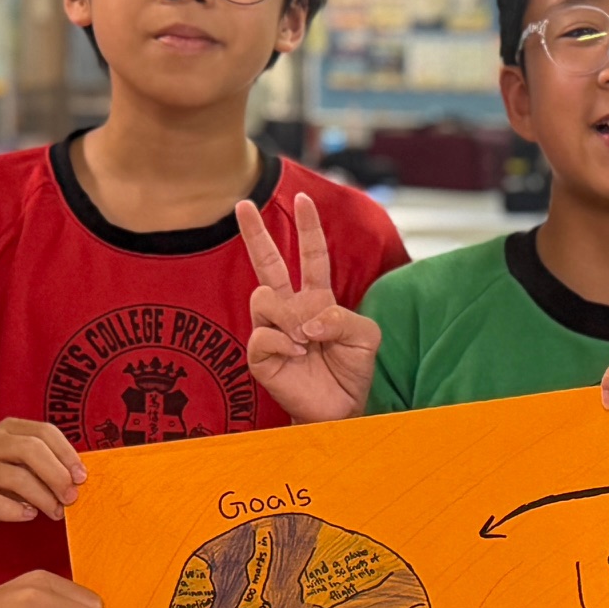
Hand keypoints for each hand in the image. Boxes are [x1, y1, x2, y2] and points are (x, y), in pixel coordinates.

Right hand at [0, 418, 85, 537]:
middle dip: (57, 475)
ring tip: (56, 512)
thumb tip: (80, 479)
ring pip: (16, 477)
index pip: (44, 431)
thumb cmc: (8, 484)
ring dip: (43, 498)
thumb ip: (51, 466)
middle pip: (30, 449)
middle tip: (71, 497)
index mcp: (9, 428)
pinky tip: (29, 515)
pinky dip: (17, 511)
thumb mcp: (29, 468)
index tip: (82, 477)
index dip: (67, 453)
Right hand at [240, 194, 378, 422]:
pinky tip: (296, 356)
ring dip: (291, 317)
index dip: (308, 227)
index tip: (303, 198)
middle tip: (243, 204)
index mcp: (317, 298)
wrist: (341, 408)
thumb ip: (342, 318)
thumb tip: (306, 320)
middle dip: (255, 232)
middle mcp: (290, 309)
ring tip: (306, 342)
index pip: (310, 255)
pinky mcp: (259, 353)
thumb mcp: (365, 337)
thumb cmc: (351, 371)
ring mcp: (271, 329)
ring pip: (266, 298)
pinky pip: (264, 333)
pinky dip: (284, 342)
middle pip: (268, 263)